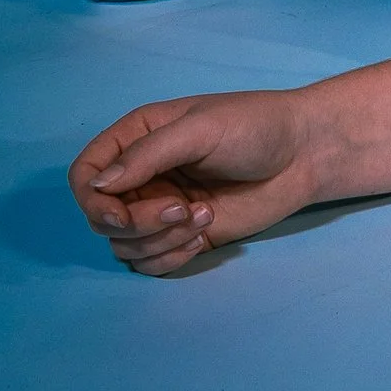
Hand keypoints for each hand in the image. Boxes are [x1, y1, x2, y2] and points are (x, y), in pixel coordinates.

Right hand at [69, 88, 321, 275]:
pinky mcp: (182, 237)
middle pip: (101, 218)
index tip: (119, 215)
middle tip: (180, 210)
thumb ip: (147, 155)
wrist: (304, 154)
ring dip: (157, 241)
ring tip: (201, 218)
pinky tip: (201, 236)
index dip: (92, 201)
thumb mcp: (200, 129)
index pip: (85, 175)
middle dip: (136, 223)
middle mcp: (142, 176)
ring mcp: (160, 209)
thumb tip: (97, 188)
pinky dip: (169, 259)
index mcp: (136, 139)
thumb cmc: (255, 127)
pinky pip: (150, 263)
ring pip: (124, 246)